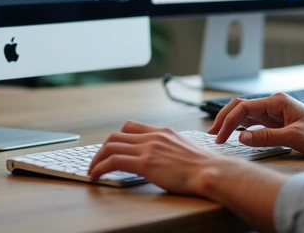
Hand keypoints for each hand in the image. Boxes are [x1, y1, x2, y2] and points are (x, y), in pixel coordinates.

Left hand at [88, 120, 226, 194]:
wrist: (212, 171)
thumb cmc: (204, 167)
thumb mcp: (185, 149)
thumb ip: (170, 149)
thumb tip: (164, 159)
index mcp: (162, 132)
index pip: (131, 126)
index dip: (117, 137)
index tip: (111, 148)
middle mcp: (153, 136)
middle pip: (116, 135)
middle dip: (102, 148)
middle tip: (97, 160)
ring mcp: (148, 148)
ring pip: (110, 146)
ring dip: (96, 159)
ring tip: (92, 170)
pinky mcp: (144, 163)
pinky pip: (113, 161)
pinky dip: (99, 168)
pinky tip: (96, 176)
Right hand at [208, 93, 303, 155]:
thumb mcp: (294, 138)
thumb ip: (267, 137)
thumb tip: (241, 137)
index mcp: (276, 101)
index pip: (244, 107)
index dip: (229, 122)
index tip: (219, 138)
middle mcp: (273, 103)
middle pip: (240, 106)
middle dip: (224, 119)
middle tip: (212, 135)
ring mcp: (273, 112)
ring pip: (244, 113)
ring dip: (230, 123)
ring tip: (217, 135)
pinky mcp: (275, 121)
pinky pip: (252, 122)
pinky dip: (240, 128)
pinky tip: (233, 135)